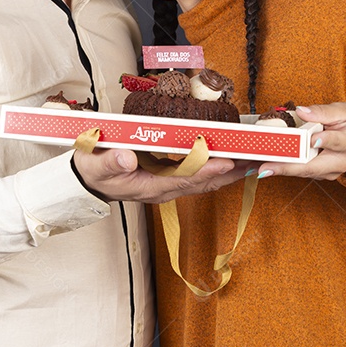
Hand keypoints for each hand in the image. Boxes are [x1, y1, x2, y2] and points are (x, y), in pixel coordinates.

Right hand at [73, 148, 251, 203]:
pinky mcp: (170, 177)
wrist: (89, 181)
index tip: (227, 161)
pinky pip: (199, 174)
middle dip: (231, 172)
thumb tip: (128, 158)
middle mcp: (165, 188)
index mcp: (150, 186)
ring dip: (230, 171)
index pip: (185, 179)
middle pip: (204, 182)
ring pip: (205, 179)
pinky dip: (217, 167)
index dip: (206, 170)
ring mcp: (169, 184)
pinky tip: (231, 159)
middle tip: (256, 161)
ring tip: (254, 159)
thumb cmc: (93, 172)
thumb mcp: (95, 166)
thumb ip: (111, 162)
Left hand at [254, 102, 345, 180]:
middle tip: (265, 168)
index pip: (336, 142)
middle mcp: (339, 161)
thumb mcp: (343, 110)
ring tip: (255, 166)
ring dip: (279, 169)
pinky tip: (263, 165)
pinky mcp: (321, 174)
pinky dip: (282, 168)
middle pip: (312, 166)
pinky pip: (300, 172)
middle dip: (287, 168)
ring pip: (303, 172)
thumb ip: (322, 112)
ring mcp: (330, 171)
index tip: (311, 140)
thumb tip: (303, 111)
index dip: (323, 140)